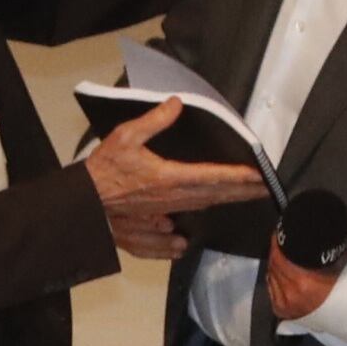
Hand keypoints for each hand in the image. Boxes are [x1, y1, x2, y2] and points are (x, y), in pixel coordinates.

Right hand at [83, 97, 265, 252]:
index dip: (239, 176)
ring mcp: (161, 218)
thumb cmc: (102, 170)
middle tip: (265, 189)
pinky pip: (170, 241)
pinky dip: (180, 240)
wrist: (81, 204)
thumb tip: (176, 104)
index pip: (213, 177)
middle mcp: (171, 201)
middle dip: (242, 192)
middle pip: (214, 196)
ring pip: (199, 211)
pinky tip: (186, 241)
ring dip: (223, 205)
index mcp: (168, 178)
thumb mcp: (125, 137)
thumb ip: (154, 121)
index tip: (260, 176)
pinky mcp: (146, 233)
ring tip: (243, 201)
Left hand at [263, 237, 339, 322]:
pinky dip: (274, 279)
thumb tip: (306, 236)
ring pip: (271, 276)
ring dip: (275, 265)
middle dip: (277, 252)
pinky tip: (280, 272)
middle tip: (282, 242)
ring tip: (283, 256)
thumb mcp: (336, 264)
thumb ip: (318, 252)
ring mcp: (285, 304)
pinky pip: (271, 288)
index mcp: (303, 282)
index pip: (279, 257)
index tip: (281, 233)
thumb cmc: (346, 288)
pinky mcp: (282, 310)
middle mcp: (291, 294)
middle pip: (274, 265)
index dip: (278, 242)